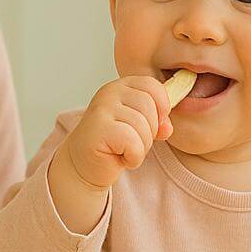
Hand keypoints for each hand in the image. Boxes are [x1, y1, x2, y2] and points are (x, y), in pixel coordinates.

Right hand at [48, 76, 173, 233]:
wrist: (84, 166)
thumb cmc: (113, 144)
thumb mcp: (141, 128)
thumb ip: (158, 122)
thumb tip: (167, 127)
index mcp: (121, 87)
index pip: (152, 85)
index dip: (162, 106)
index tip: (156, 124)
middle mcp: (109, 93)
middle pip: (150, 106)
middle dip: (151, 131)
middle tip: (134, 143)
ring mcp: (101, 109)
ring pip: (143, 126)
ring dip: (141, 147)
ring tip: (125, 151)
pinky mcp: (98, 129)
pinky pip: (133, 142)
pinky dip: (133, 157)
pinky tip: (120, 158)